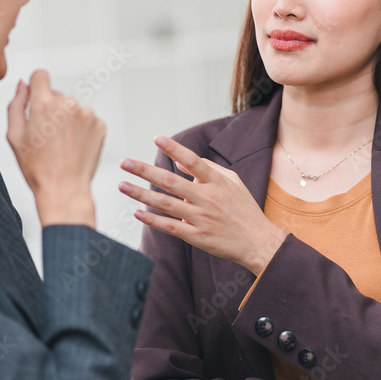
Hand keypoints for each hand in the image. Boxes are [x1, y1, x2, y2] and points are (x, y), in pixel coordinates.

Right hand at [7, 69, 103, 227]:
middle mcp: (68, 104)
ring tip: (61, 144)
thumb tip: (22, 85)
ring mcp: (86, 114)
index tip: (35, 99)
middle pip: (56, 94)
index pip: (40, 75)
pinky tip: (73, 146)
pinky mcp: (100, 125)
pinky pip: (87, 119)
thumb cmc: (38, 168)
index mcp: (44, 104)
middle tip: (46, 135)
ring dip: (67, 119)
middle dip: (50, 109)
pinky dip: (80, 129)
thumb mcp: (14, 136)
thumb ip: (16, 104)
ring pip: (72, 108)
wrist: (64, 189)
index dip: (35, 86)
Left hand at [119, 135, 286, 273]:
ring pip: (166, 204)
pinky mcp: (197, 236)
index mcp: (216, 182)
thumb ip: (209, 169)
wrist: (258, 241)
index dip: (175, 149)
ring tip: (123, 185)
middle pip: (171, 182)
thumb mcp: (233, 182)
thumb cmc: (245, 209)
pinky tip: (137, 213)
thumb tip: (182, 164)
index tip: (157, 138)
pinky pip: (170, 227)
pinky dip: (153, 220)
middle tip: (125, 162)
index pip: (193, 161)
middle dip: (145, 171)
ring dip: (141, 194)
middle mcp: (207, 198)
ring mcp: (201, 218)